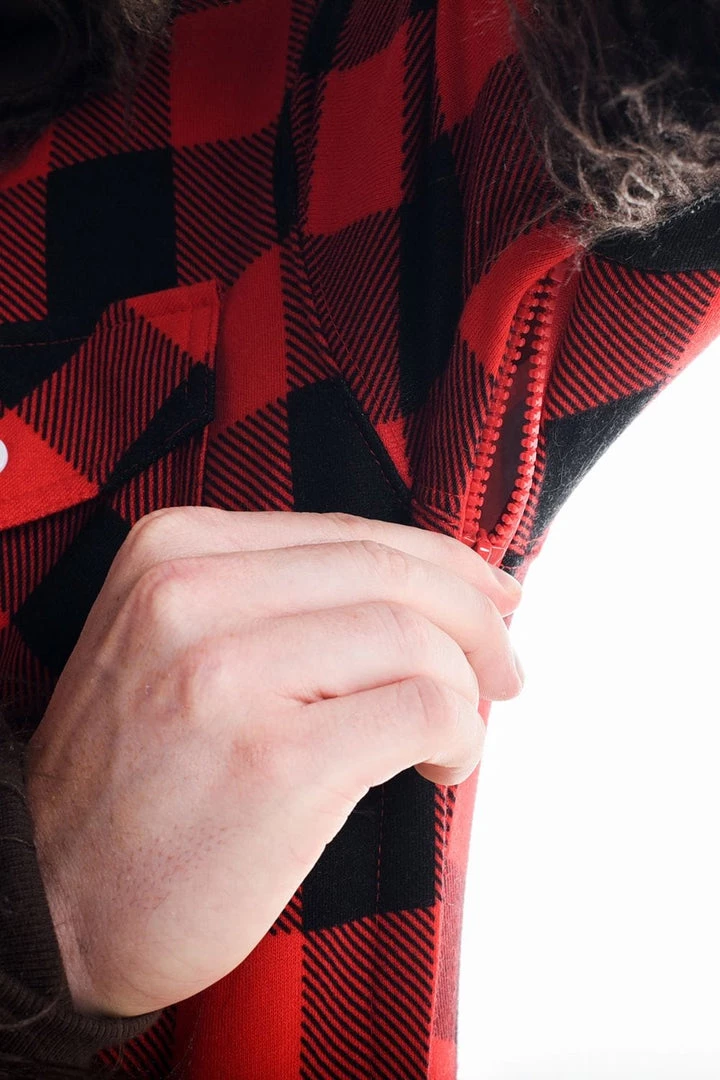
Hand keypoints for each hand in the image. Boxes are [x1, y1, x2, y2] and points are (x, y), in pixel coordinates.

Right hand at [25, 509, 523, 1018]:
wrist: (51, 902)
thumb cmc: (134, 780)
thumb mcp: (175, 642)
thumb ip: (281, 599)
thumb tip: (428, 589)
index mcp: (174, 552)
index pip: (349, 533)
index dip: (443, 563)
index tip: (490, 597)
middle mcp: (192, 595)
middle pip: (392, 574)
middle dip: (475, 619)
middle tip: (505, 668)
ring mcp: (228, 674)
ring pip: (416, 640)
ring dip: (465, 688)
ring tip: (453, 736)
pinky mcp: (276, 761)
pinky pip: (423, 710)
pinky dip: (458, 736)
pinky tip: (438, 767)